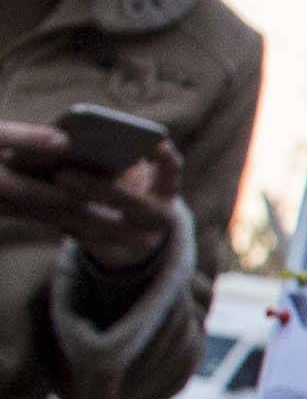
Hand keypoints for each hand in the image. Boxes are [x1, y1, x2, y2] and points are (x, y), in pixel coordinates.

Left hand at [0, 122, 182, 272]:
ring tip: (48, 187)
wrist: (138, 241)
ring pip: (100, 223)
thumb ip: (124, 164)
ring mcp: (138, 241)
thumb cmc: (131, 195)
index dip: (167, 160)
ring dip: (70, 205)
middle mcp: (157, 220)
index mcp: (166, 195)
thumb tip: (88, 144)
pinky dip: (62, 221)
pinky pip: (83, 238)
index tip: (157, 142)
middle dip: (96, 187)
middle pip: (129, 202)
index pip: (171, 174)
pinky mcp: (113, 255)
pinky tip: (42, 207)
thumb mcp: (139, 182)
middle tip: (63, 175)